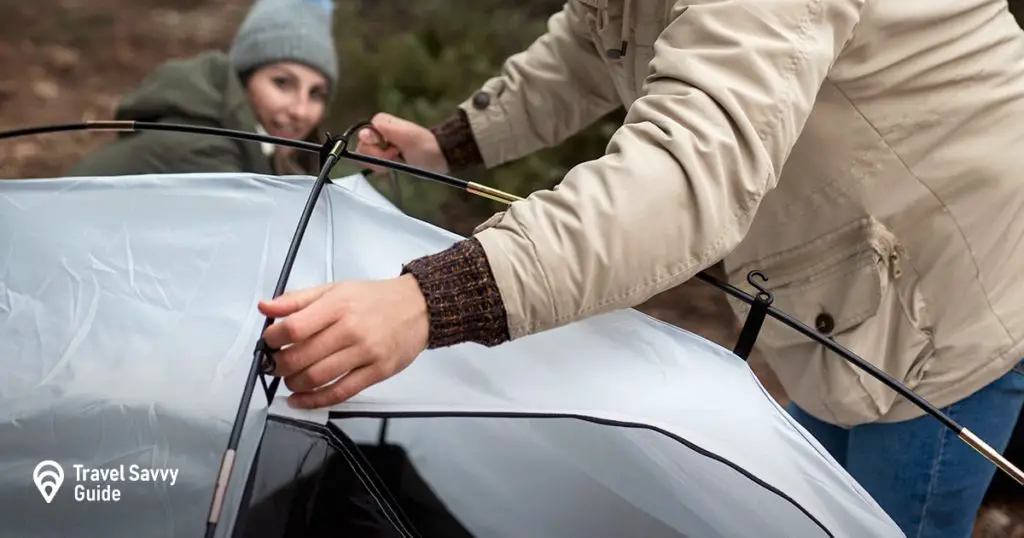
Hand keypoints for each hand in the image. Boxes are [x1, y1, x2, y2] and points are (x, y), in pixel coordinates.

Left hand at [258, 274, 429, 408]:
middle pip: (302, 356)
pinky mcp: (378, 372)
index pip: (295, 327)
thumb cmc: (376, 298)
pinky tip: (301, 400)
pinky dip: (315, 401)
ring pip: (318, 377)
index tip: (270, 342)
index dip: (274, 339)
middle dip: (280, 366)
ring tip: (290, 380)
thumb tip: (265, 307)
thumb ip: (298, 299)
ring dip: (294, 384)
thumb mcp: (336, 289)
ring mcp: (366, 353)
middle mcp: (351, 329)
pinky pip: (340, 392)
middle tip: (276, 365)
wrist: (420, 307)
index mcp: (338, 305)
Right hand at [355, 112, 449, 173]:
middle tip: (395, 156)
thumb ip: (385, 130)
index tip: (392, 151)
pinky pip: (373, 164)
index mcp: (379, 123)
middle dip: (378, 157)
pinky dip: (382, 168)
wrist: (438, 157)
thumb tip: (364, 133)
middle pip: (363, 150)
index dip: (375, 149)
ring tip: (397, 160)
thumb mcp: (407, 136)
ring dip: (381, 163)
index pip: (362, 139)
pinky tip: (394, 165)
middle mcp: (376, 132)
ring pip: (366, 158)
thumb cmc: (426, 146)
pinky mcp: (382, 156)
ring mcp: (378, 145)